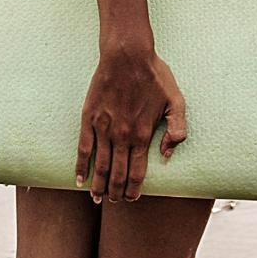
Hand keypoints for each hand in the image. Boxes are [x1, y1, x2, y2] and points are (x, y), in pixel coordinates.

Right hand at [75, 45, 188, 204]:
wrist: (128, 55)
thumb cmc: (154, 75)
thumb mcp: (176, 100)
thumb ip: (177, 130)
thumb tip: (167, 155)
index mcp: (143, 135)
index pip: (136, 173)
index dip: (134, 190)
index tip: (132, 198)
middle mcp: (123, 136)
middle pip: (117, 174)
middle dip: (116, 193)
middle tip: (115, 202)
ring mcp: (104, 129)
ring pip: (100, 166)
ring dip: (99, 186)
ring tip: (98, 199)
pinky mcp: (89, 119)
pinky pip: (83, 149)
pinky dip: (80, 167)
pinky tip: (79, 180)